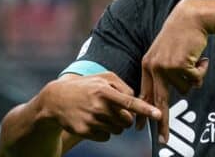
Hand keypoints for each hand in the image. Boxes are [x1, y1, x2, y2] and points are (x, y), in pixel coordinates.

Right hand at [39, 72, 160, 141]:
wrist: (56, 100)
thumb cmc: (86, 86)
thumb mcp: (103, 78)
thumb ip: (122, 86)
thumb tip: (135, 99)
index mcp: (105, 91)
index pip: (131, 102)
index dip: (146, 109)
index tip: (159, 115)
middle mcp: (99, 107)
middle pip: (127, 121)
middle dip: (126, 118)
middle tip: (116, 110)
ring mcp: (91, 121)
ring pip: (118, 130)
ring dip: (116, 124)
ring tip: (103, 114)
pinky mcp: (85, 132)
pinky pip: (106, 137)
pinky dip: (105, 131)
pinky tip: (95, 121)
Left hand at [138, 0, 210, 143]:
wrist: (191, 16)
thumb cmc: (182, 35)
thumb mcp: (167, 54)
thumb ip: (164, 73)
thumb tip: (164, 98)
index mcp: (148, 65)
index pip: (145, 94)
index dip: (143, 112)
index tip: (139, 128)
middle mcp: (153, 67)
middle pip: (159, 102)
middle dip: (162, 123)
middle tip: (164, 140)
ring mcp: (165, 66)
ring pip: (185, 88)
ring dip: (194, 77)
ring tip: (193, 59)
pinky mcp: (179, 65)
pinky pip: (196, 79)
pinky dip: (202, 70)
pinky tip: (200, 57)